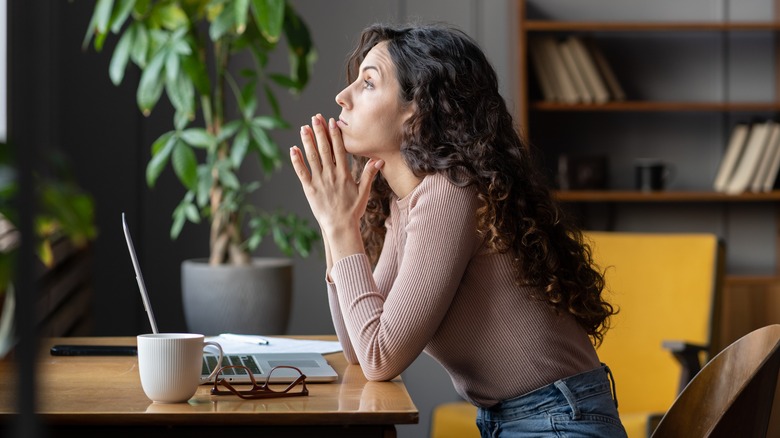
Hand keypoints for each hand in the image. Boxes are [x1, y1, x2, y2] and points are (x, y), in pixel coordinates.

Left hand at [290, 114, 383, 237]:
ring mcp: (319, 181)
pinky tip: (293, 149)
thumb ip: (370, 174)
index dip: (335, 135)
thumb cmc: (353, 210)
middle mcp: (331, 175)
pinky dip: (297, 160)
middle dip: (320, 132)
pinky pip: (302, 172)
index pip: (339, 150)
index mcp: (344, 174)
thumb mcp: (364, 192)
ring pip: (312, 157)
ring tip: (304, 128)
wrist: (340, 227)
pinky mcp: (309, 189)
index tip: (332, 122)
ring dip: (307, 142)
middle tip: (315, 117)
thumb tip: (379, 160)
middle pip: (324, 149)